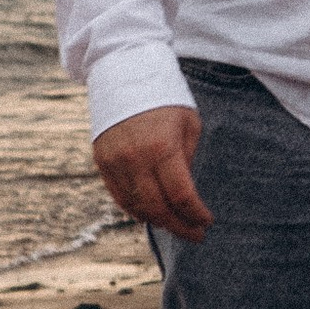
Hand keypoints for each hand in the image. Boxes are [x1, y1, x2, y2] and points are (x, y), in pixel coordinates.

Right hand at [92, 104, 209, 242]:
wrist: (124, 73)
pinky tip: (152, 215)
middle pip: (157, 208)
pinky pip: (119, 196)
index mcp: (162, 147)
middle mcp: (135, 159)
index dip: (196, 214)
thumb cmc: (166, 98)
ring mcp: (114, 162)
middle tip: (195, 235)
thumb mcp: (189, 124)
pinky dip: (136, 210)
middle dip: (179, 226)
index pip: (181, 195)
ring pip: (136, 207)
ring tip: (176, 225)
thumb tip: (186, 194)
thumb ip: (187, 160)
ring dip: (158, 221)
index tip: (207, 222)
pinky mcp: (101, 162)